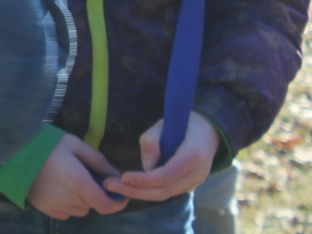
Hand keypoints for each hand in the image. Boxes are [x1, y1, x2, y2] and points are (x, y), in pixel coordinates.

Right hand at [26, 132, 127, 218]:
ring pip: (79, 210)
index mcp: (80, 183)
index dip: (117, 204)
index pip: (106, 205)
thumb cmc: (47, 144)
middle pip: (93, 206)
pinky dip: (67, 204)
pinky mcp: (45, 208)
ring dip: (81, 200)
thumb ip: (98, 161)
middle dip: (95, 195)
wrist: (14, 151)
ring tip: (69, 182)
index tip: (120, 196)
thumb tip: (116, 176)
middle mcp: (70, 199)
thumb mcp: (75, 144)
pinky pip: (65, 212)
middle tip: (86, 178)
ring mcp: (56, 205)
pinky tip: (58, 189)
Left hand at [103, 111, 219, 202]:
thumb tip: (145, 167)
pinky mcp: (190, 185)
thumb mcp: (164, 124)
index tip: (123, 176)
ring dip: (140, 194)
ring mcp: (196, 182)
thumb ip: (152, 141)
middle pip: (165, 191)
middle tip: (110, 186)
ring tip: (115, 187)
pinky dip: (149, 192)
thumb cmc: (182, 123)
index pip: (167, 175)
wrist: (209, 131)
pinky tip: (131, 186)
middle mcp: (197, 173)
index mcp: (193, 155)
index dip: (144, 179)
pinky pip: (168, 192)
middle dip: (136, 191)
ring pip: (166, 194)